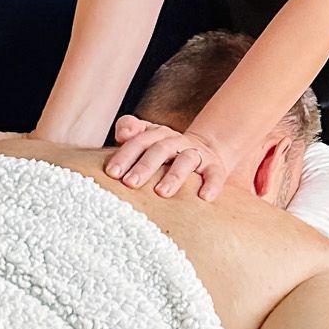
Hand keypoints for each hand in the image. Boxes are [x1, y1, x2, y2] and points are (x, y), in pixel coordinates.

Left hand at [104, 115, 230, 201]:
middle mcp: (177, 142)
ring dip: (174, 176)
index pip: (139, 141)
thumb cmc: (165, 151)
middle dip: (145, 166)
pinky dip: (211, 184)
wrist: (205, 150)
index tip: (112, 173)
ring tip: (162, 193)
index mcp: (157, 135)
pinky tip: (204, 197)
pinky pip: (215, 174)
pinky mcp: (215, 167)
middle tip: (130, 183)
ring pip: (186, 161)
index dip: (125, 155)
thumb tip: (122, 134)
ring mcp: (197, 154)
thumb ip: (129, 130)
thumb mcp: (146, 138)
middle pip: (160, 150)